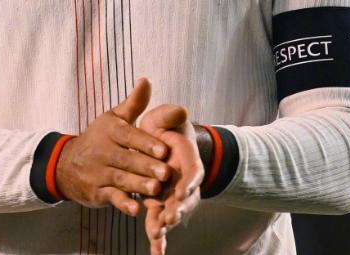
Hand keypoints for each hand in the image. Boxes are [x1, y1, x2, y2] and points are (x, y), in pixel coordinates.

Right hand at [55, 77, 173, 215]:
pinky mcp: (96, 192)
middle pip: (127, 159)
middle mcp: (103, 151)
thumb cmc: (99, 138)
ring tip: (156, 189)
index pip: (129, 136)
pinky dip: (122, 204)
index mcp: (110, 131)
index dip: (146, 143)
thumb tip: (146, 79)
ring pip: (121, 179)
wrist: (67, 163)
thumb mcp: (113, 118)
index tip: (164, 149)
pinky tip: (136, 209)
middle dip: (146, 166)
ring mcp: (99, 173)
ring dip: (138, 185)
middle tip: (166, 172)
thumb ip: (133, 103)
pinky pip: (110, 197)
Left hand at [138, 104, 203, 254]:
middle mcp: (183, 183)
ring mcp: (172, 197)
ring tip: (156, 233)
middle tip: (169, 217)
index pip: (194, 173)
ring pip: (172, 214)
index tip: (183, 188)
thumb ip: (172, 114)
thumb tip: (180, 109)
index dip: (190, 182)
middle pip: (185, 200)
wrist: (158, 141)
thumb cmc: (164, 129)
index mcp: (189, 161)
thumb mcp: (166, 117)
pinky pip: (160, 225)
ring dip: (165, 224)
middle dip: (178, 209)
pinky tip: (156, 253)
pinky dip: (159, 241)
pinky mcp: (160, 206)